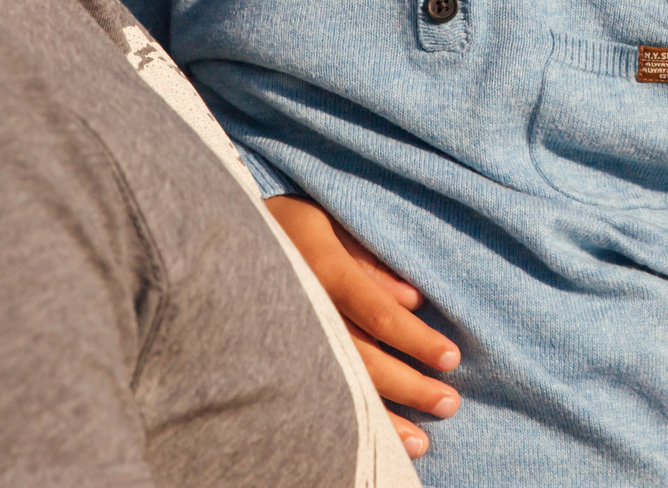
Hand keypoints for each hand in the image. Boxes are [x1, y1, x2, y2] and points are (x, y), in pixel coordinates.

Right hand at [265, 195, 461, 457]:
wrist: (217, 243)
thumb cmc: (289, 226)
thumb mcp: (331, 223)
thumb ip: (371, 258)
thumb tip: (414, 300)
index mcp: (318, 265)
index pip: (376, 312)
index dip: (415, 338)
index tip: (450, 358)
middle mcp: (301, 307)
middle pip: (361, 359)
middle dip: (408, 386)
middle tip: (448, 403)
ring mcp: (283, 338)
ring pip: (337, 387)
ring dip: (382, 419)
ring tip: (421, 444)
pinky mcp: (271, 362)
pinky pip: (312, 397)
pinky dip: (344, 424)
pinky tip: (372, 444)